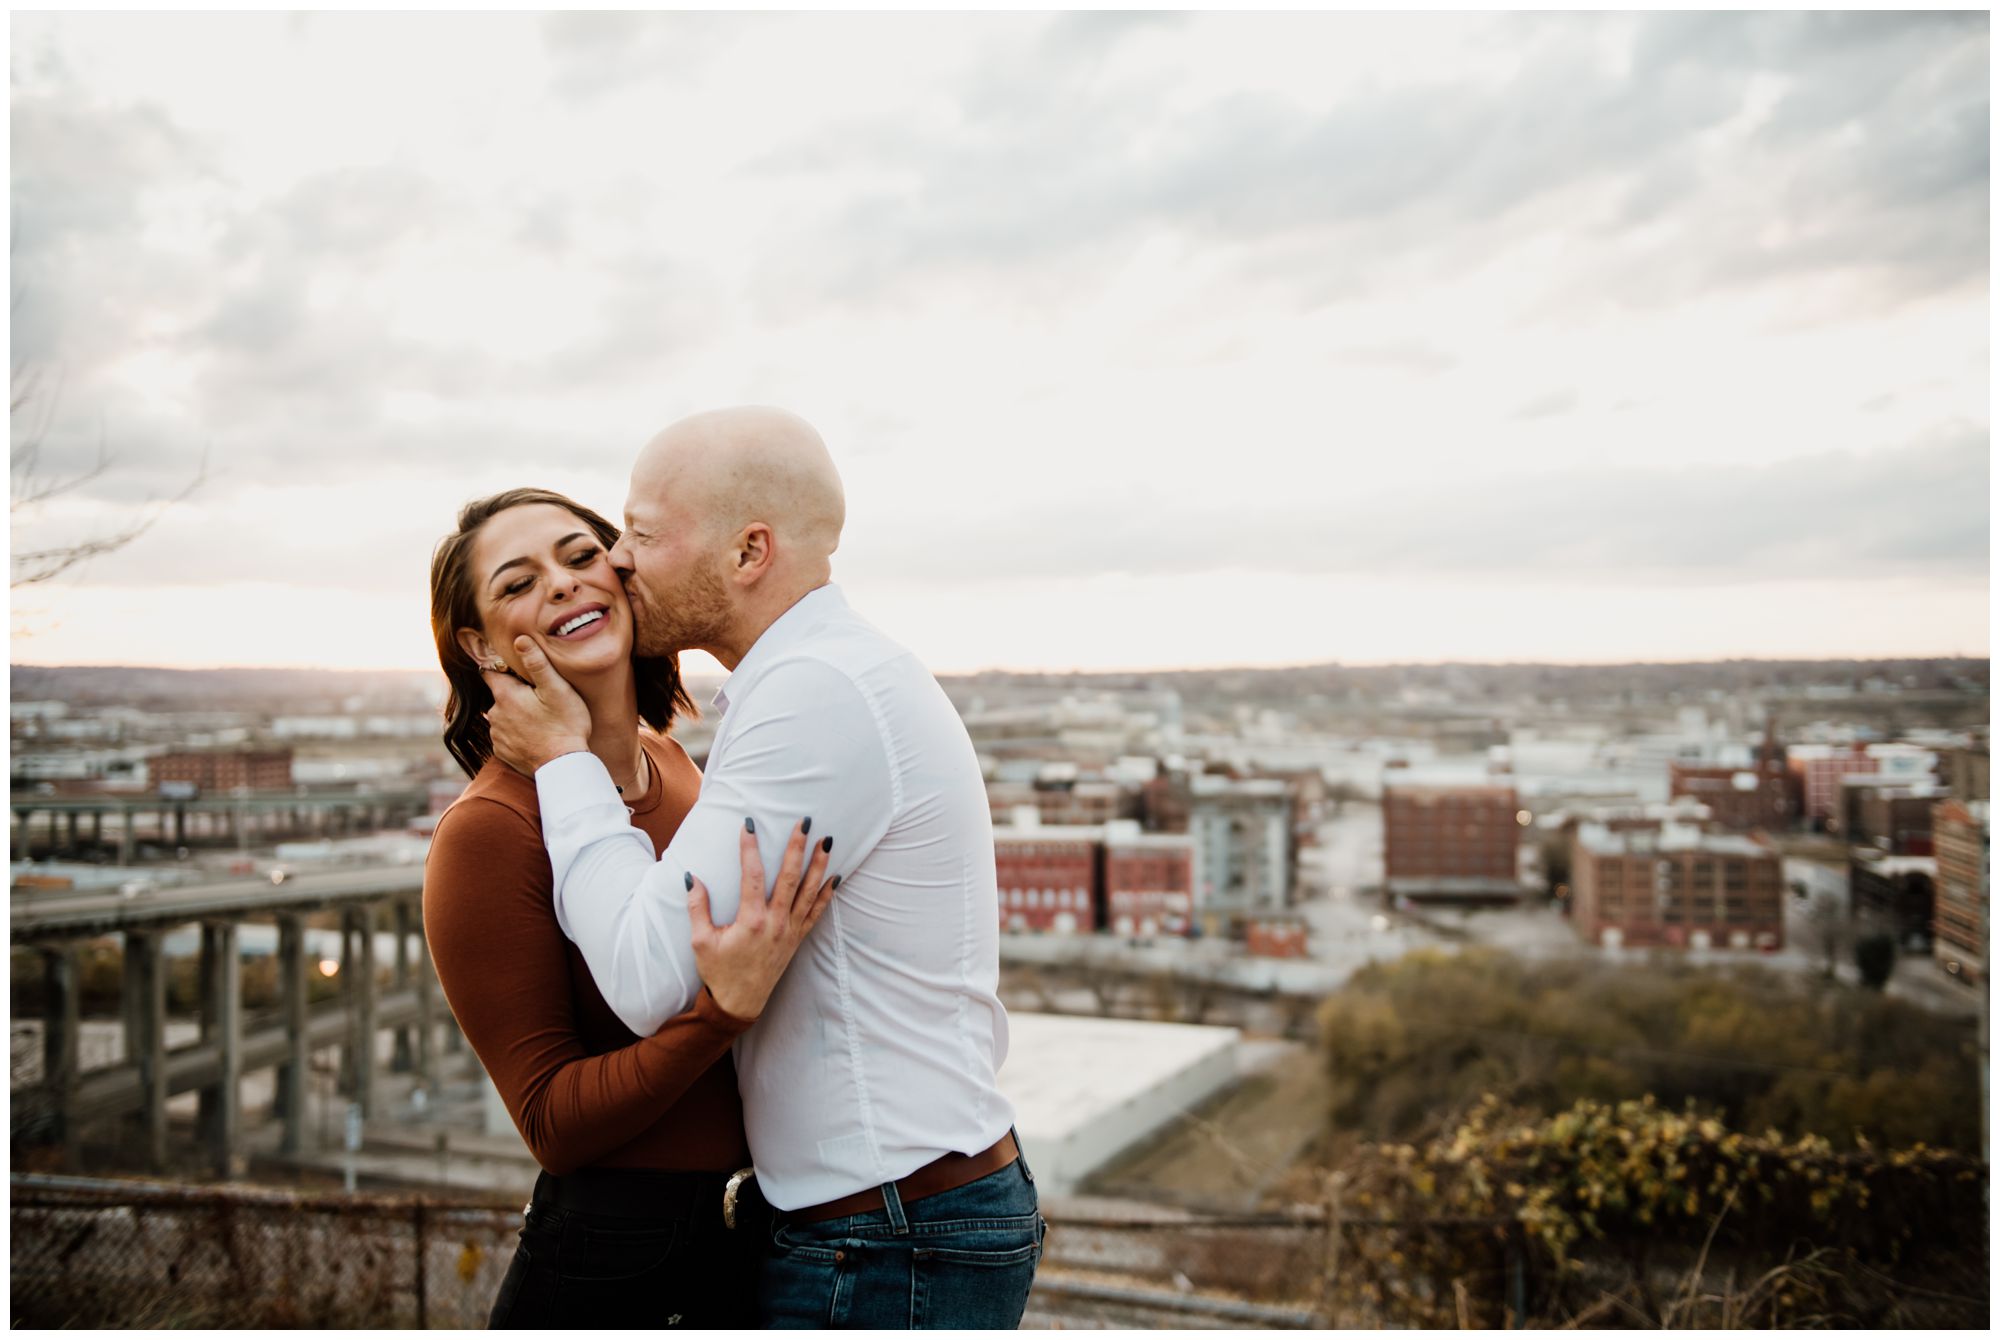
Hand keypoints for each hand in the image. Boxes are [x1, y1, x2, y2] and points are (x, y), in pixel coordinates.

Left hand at [483, 636, 591, 774]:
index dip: (502, 667)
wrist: (563, 766)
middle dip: (514, 693)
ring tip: (540, 718)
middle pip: (500, 694)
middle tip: (539, 698)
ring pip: (503, 715)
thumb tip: (520, 639)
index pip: (490, 671)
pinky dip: (517, 733)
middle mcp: (495, 714)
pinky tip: (536, 735)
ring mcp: (497, 735)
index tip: (516, 669)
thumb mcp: (557, 689)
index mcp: (505, 695)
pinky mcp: (503, 752)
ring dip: (516, 714)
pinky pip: (506, 735)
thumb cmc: (565, 725)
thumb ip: (537, 663)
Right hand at [689, 818, 838, 1020]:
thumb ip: (697, 908)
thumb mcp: (701, 942)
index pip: (752, 876)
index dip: (750, 848)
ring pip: (809, 892)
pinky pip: (816, 913)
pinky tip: (835, 877)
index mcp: (751, 921)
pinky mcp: (797, 939)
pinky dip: (827, 895)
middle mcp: (775, 923)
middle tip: (804, 823)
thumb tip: (692, 878)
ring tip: (827, 841)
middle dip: (797, 848)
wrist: (739, 1003)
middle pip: (790, 878)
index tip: (748, 825)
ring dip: (819, 865)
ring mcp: (789, 931)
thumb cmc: (719, 972)